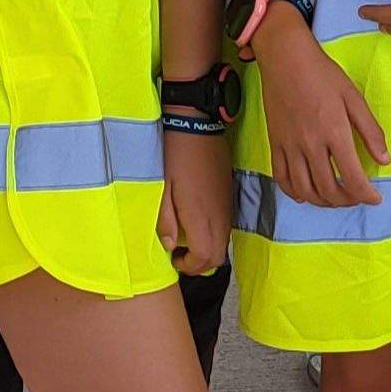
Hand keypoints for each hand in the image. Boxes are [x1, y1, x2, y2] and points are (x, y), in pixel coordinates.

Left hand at [159, 122, 232, 274]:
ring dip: (207, 250)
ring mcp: (227, 206)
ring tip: (186, 240)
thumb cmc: (174, 155)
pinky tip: (196, 222)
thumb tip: (170, 246)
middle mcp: (219, 216)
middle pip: (218, 257)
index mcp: (201, 217)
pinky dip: (213, 235)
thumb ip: (166, 221)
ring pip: (223, 242)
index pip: (205, 258)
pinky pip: (225, 226)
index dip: (189, 267)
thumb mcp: (161, 189)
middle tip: (180, 256)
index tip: (173, 259)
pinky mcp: (229, 196)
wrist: (196, 125)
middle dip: (200, 264)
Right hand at [255, 25, 388, 207]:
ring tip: (335, 198)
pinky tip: (306, 193)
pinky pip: (281, 178)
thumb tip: (385, 160)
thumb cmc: (323, 74)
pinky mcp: (275, 143)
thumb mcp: (354, 98)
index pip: (353, 179)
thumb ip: (371, 131)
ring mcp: (289, 146)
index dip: (366, 195)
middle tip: (357, 196)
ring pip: (305, 190)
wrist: (286, 58)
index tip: (375, 198)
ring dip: (323, 202)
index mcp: (335, 133)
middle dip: (347, 201)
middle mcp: (310, 145)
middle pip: (329, 190)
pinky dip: (294, 192)